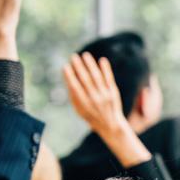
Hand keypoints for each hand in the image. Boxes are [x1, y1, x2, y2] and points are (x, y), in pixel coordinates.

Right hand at [63, 53, 150, 167]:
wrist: (110, 124)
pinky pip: (109, 79)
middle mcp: (95, 99)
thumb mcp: (79, 108)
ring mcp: (105, 95)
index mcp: (84, 104)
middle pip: (86, 80)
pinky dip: (106, 69)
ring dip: (91, 65)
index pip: (75, 87)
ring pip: (97, 77)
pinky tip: (102, 60)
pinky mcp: (113, 92)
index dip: (70, 76)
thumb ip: (74, 95)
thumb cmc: (90, 114)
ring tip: (85, 55)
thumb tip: (68, 78)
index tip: (65, 66)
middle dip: (79, 67)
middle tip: (74, 56)